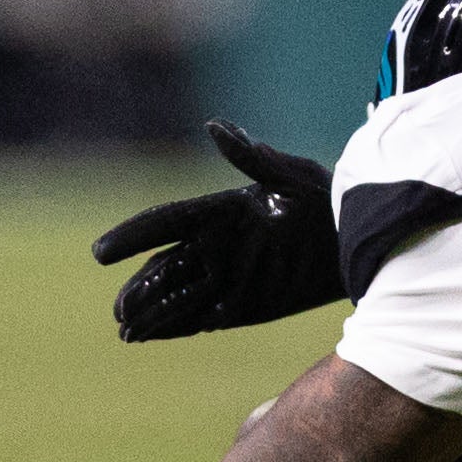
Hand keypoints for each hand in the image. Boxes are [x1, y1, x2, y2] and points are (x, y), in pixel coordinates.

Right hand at [91, 119, 343, 340]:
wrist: (361, 239)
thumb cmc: (327, 198)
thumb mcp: (292, 174)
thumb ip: (251, 156)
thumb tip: (214, 125)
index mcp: (219, 212)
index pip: (165, 222)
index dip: (132, 236)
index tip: (100, 251)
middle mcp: (215, 246)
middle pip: (162, 267)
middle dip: (138, 287)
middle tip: (118, 308)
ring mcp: (226, 277)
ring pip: (174, 296)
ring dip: (148, 311)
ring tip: (123, 329)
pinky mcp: (241, 306)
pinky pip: (196, 318)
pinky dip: (170, 327)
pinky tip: (144, 336)